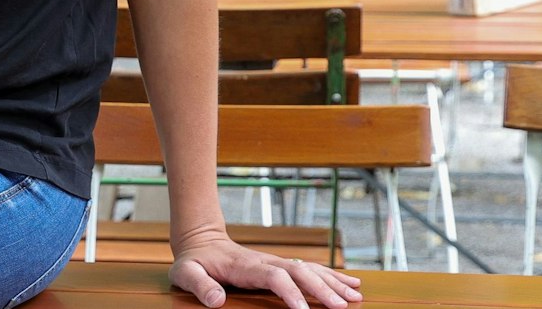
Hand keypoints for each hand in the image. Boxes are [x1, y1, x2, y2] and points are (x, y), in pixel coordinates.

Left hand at [170, 233, 362, 308]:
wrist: (201, 240)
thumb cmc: (193, 261)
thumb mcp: (186, 273)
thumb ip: (199, 285)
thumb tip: (216, 301)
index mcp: (247, 266)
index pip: (275, 277)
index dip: (291, 293)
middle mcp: (266, 261)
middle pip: (300, 272)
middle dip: (323, 289)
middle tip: (343, 307)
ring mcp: (275, 262)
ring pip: (310, 270)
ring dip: (333, 283)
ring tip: (356, 297)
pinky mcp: (280, 266)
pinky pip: (310, 270)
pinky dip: (331, 277)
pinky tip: (350, 285)